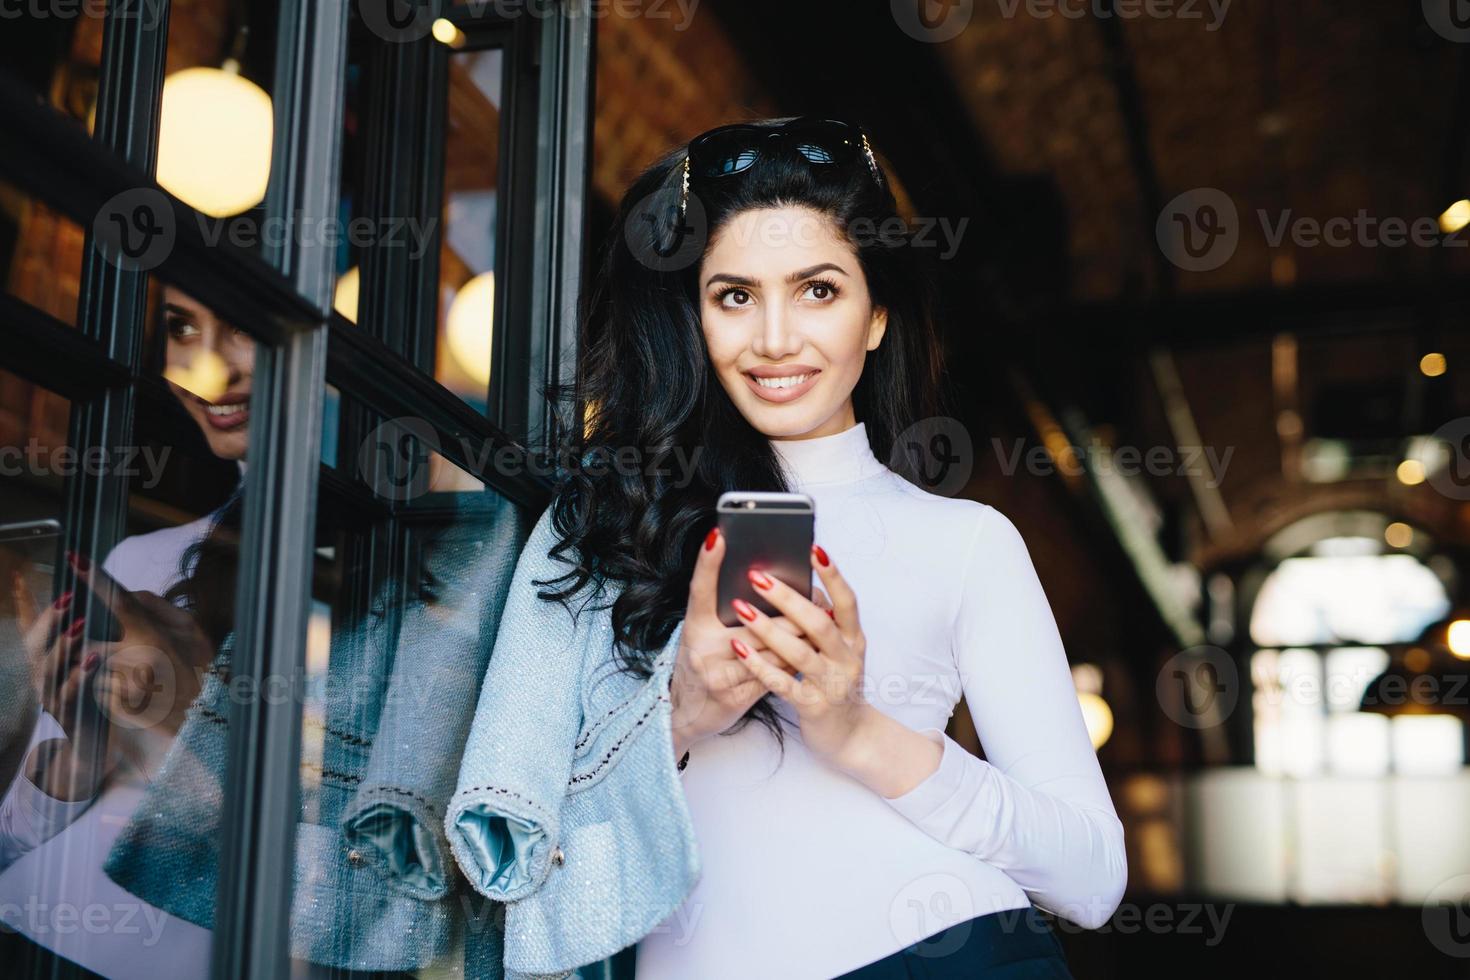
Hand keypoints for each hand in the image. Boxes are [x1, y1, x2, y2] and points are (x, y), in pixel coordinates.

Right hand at [13, 565, 107, 798]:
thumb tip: (84, 607)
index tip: (30, 581)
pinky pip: (69, 694)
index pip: (31, 632)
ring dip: (63, 646)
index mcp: (44, 663)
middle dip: (49, 621)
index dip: (28, 608)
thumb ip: (79, 640)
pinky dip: (79, 676)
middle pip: (35, 647)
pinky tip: (93, 660)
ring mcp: (51, 698)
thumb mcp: (83, 664)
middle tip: (67, 598)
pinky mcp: (67, 716)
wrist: (92, 747)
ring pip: (49, 670)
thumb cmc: (89, 698)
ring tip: (80, 624)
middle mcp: (42, 679)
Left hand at [63, 551, 209, 738]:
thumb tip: (128, 593)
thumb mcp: (192, 631)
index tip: (73, 557)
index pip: (118, 600)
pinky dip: (108, 688)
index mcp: (156, 633)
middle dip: (95, 646)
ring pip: (93, 666)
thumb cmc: (199, 670)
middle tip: (124, 656)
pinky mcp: (115, 705)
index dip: (93, 578)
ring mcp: (125, 683)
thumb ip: (158, 607)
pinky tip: (133, 695)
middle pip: (92, 641)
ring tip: (137, 680)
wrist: (205, 718)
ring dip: (104, 670)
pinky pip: (96, 688)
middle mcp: (138, 657)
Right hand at [669, 527, 829, 758]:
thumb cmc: (702, 666)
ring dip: (801, 636)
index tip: (719, 535)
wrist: (684, 717)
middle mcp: (703, 650)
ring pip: (773, 649)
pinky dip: (795, 662)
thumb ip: (724, 613)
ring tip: (822, 620)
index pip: (700, 589)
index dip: (707, 562)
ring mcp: (719, 676)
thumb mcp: (703, 635)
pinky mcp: (736, 698)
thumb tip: (765, 585)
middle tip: (815, 593)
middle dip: (789, 610)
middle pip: (755, 621)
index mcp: (693, 628)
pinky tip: (811, 652)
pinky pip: (776, 675)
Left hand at [727, 543, 878, 771]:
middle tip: (757, 576)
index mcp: (854, 640)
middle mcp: (847, 659)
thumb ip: (825, 626)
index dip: (833, 575)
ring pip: (799, 652)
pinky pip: (783, 684)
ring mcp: (832, 684)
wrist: (851, 738)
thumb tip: (801, 589)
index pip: (847, 601)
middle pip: (818, 622)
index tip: (813, 549)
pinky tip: (740, 649)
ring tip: (741, 608)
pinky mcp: (814, 708)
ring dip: (768, 628)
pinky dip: (761, 665)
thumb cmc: (837, 686)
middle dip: (787, 598)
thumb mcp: (840, 653)